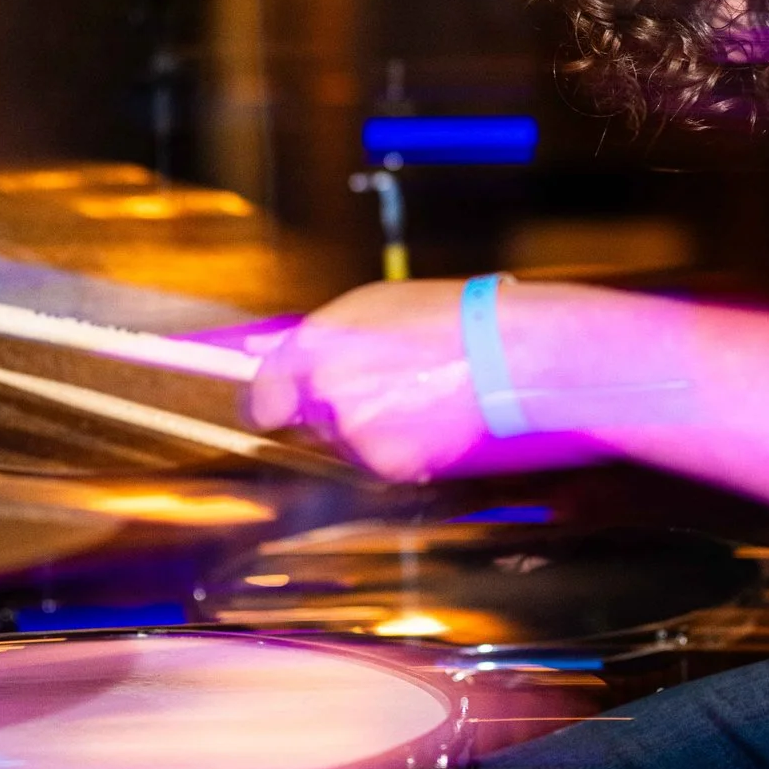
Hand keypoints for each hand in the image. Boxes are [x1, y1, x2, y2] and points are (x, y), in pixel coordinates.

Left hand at [247, 280, 484, 481]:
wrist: (503, 350)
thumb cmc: (447, 317)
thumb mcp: (373, 306)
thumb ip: (321, 334)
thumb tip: (269, 354)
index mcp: (317, 343)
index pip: (266, 389)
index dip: (265, 402)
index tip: (268, 411)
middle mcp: (326, 388)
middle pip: (312, 418)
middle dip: (336, 409)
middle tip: (383, 388)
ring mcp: (355, 429)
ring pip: (349, 442)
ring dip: (372, 427)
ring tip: (418, 394)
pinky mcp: (387, 462)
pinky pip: (381, 461)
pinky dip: (401, 447)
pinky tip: (429, 417)